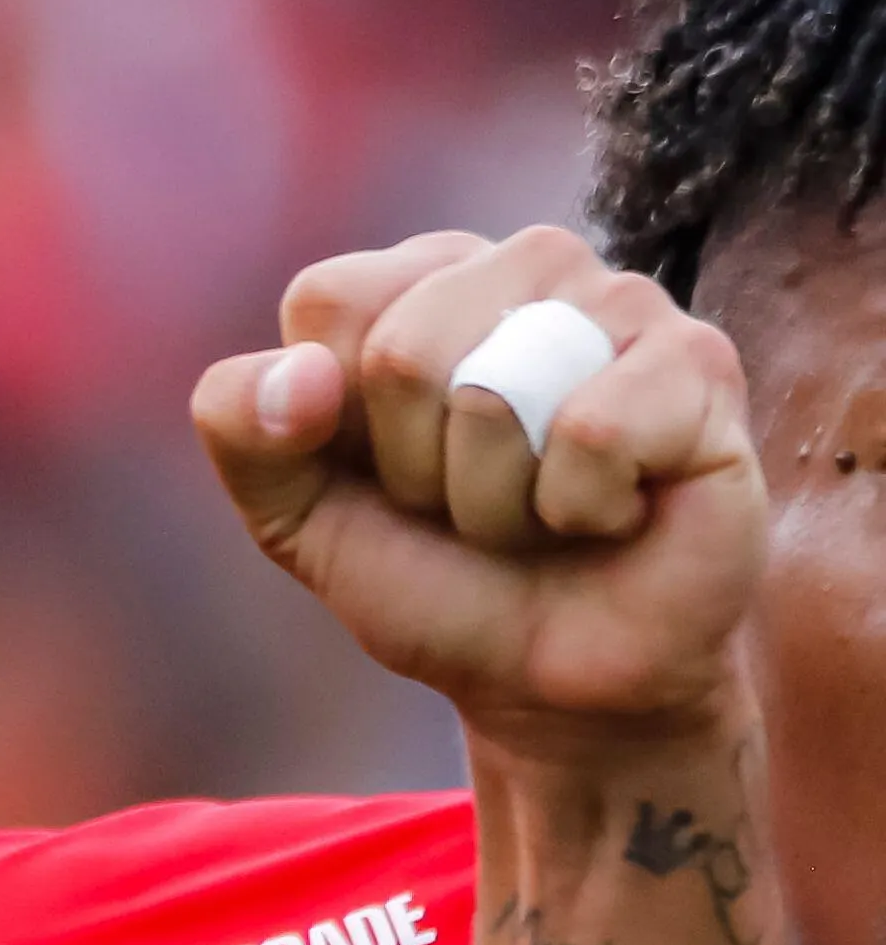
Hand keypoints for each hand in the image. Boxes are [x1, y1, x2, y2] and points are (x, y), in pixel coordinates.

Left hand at [205, 228, 763, 761]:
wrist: (554, 681)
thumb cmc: (434, 576)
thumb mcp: (297, 516)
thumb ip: (245, 429)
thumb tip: (296, 374)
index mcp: (423, 277)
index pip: (329, 300)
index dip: (339, 422)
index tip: (387, 470)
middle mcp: (526, 263)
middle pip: (403, 352)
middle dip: (419, 469)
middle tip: (473, 504)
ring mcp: (623, 301)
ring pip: (494, 392)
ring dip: (496, 498)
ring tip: (540, 509)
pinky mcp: (701, 360)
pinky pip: (593, 431)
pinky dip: (580, 507)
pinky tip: (612, 512)